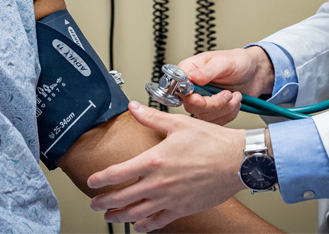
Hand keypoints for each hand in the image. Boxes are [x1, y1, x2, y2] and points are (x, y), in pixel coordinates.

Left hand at [87, 101, 244, 232]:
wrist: (237, 161)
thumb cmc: (212, 141)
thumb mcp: (179, 124)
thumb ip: (152, 117)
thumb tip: (133, 107)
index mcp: (154, 160)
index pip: (117, 174)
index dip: (100, 180)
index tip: (91, 182)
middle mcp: (158, 183)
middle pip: (121, 197)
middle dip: (103, 202)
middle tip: (95, 203)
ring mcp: (169, 199)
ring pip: (136, 213)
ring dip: (119, 216)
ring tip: (109, 216)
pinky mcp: (182, 209)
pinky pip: (157, 222)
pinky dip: (144, 227)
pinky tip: (139, 226)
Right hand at [177, 47, 273, 124]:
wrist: (254, 73)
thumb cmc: (238, 62)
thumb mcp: (224, 62)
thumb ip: (207, 70)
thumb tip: (190, 76)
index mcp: (190, 70)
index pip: (179, 87)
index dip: (190, 97)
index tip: (202, 99)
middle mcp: (193, 87)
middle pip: (192, 105)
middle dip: (214, 104)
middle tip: (228, 94)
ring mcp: (202, 100)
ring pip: (205, 115)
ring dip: (225, 108)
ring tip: (235, 95)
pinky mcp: (212, 111)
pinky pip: (216, 122)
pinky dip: (229, 114)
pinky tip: (235, 103)